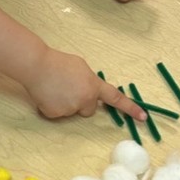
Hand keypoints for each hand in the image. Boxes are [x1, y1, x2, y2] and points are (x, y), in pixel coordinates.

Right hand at [23, 49, 145, 120]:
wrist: (36, 65)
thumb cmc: (58, 61)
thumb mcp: (80, 66)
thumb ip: (89, 80)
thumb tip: (89, 89)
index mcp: (93, 85)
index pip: (115, 98)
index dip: (130, 108)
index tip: (143, 117)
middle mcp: (85, 99)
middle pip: (88, 109)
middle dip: (80, 102)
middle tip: (67, 88)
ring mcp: (70, 109)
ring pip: (71, 111)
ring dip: (65, 102)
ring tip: (53, 87)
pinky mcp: (55, 114)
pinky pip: (57, 113)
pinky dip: (52, 106)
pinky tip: (46, 94)